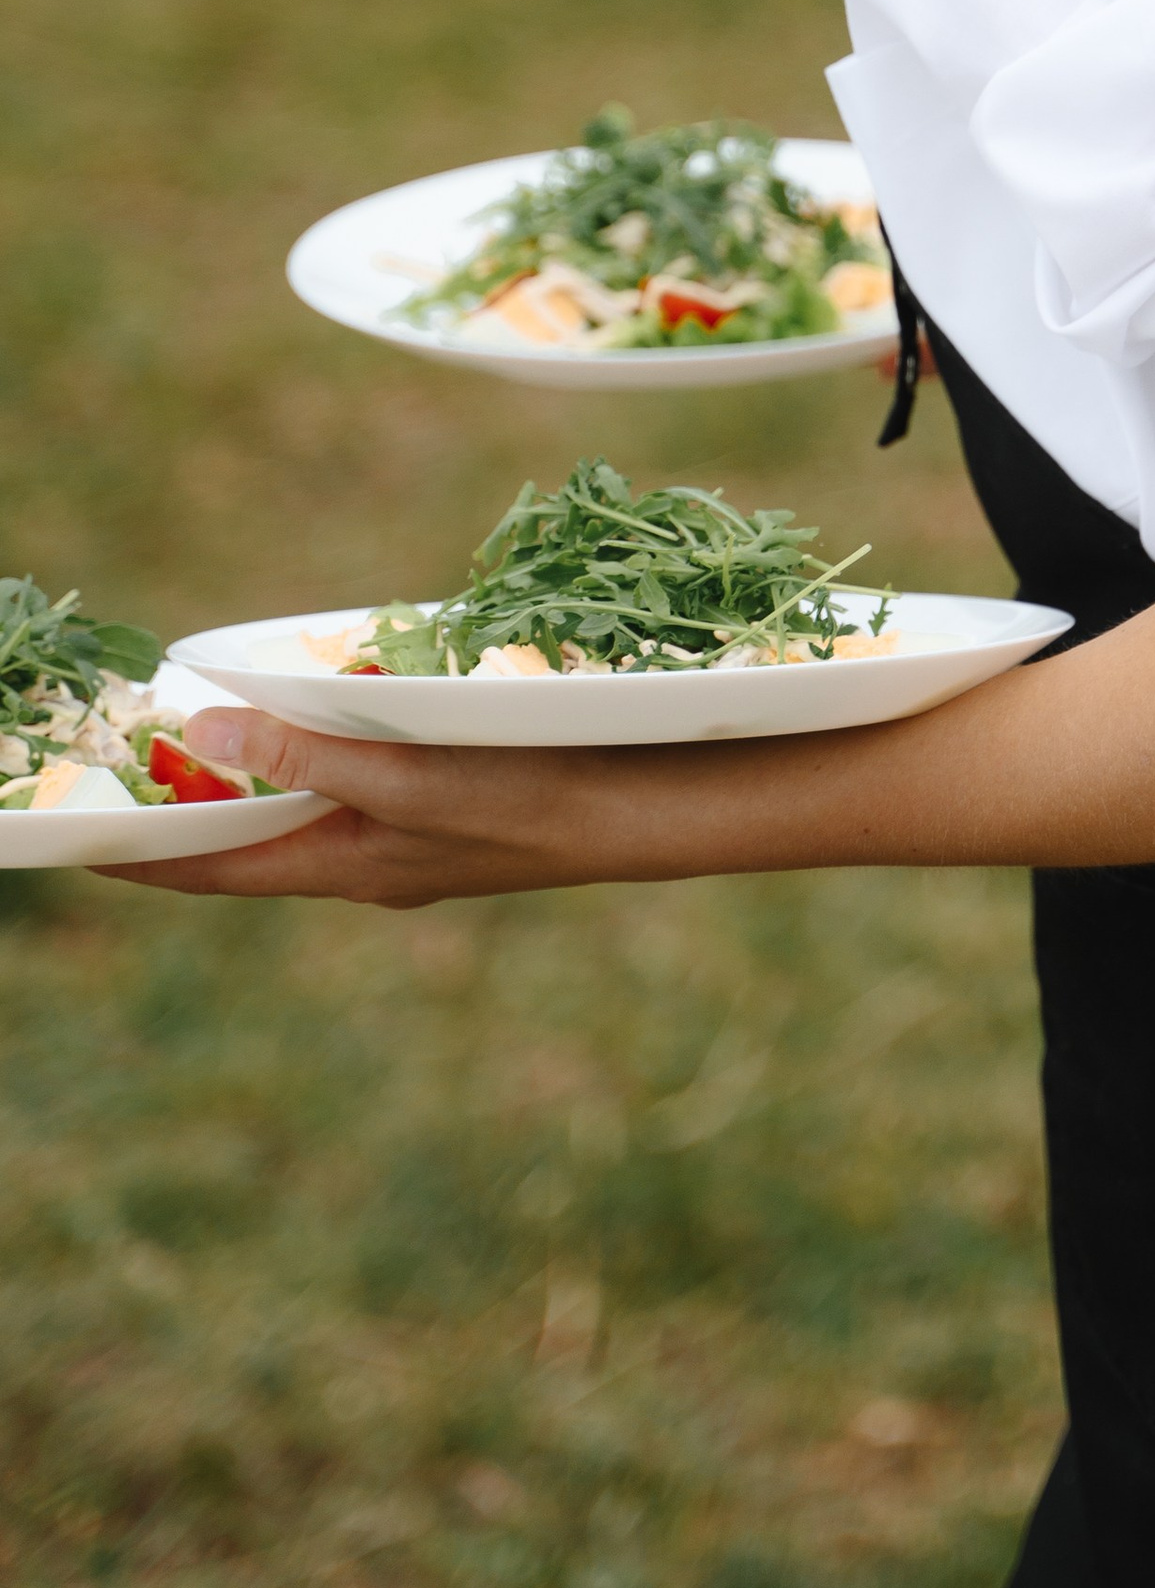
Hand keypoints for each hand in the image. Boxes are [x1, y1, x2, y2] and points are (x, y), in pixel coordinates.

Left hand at [98, 701, 622, 908]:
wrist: (646, 813)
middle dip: (184, 814)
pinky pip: (357, 789)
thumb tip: (207, 729)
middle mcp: (368, 862)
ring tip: (194, 749)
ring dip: (249, 784)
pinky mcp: (450, 809)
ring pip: (303, 815)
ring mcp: (410, 840)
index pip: (214, 867)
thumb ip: (307, 756)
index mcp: (346, 866)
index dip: (140, 853)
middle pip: (250, 843)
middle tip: (119, 778)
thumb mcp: (408, 776)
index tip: (76, 839)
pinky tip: (324, 721)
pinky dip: (316, 760)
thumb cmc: (530, 797)